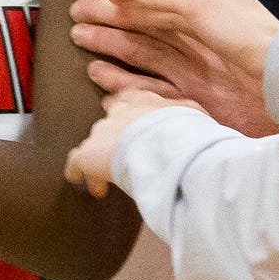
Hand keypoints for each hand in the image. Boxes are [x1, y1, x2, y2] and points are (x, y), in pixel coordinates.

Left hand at [65, 88, 190, 197]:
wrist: (163, 145)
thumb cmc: (185, 132)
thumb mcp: (194, 116)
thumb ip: (191, 115)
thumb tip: (202, 123)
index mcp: (145, 101)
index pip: (130, 98)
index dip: (126, 107)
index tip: (124, 114)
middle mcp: (120, 111)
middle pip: (109, 115)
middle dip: (111, 129)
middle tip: (114, 145)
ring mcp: (102, 131)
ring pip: (95, 141)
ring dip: (100, 155)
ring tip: (106, 174)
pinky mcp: (89, 154)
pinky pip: (76, 162)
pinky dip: (78, 172)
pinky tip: (82, 182)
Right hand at [70, 0, 278, 136]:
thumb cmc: (250, 38)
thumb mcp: (205, 6)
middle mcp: (196, 21)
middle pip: (144, 13)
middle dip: (109, 9)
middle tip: (76, 8)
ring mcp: (193, 55)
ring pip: (141, 43)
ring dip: (109, 38)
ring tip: (78, 35)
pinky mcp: (192, 87)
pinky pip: (148, 76)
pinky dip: (122, 75)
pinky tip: (99, 71)